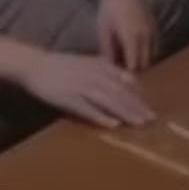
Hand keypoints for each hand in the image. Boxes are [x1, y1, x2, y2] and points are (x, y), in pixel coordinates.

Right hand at [18, 49, 153, 127]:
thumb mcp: (89, 63)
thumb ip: (107, 71)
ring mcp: (81, 87)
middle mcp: (94, 75)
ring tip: (138, 124)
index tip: (151, 107)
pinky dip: (101, 117)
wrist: (37, 66)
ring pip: (108, 100)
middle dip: (136, 106)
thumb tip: (128, 81)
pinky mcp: (69, 99)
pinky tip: (113, 125)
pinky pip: (88, 109)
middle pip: (119, 92)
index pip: (124, 81)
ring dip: (125, 112)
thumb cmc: (64, 66)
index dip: (138, 95)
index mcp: (99, 66)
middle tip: (151, 120)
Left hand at [95, 0, 157, 71]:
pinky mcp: (156, 25)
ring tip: (130, 59)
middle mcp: (145, 36)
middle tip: (124, 69)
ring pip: (153, 55)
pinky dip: (149, 51)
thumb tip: (111, 68)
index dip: (127, 74)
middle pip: (145, 63)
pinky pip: (156, 45)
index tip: (119, 77)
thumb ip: (108, 51)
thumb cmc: (110, 9)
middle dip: (136, 69)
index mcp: (131, 38)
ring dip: (143, 60)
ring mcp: (153, 30)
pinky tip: (138, 49)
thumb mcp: (104, 30)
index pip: (134, 66)